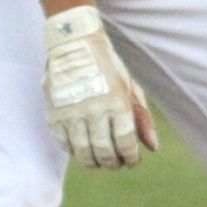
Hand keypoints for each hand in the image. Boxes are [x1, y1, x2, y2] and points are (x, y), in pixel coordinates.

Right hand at [43, 5, 158, 167]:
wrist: (73, 43)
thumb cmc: (107, 66)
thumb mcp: (129, 87)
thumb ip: (142, 117)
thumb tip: (152, 148)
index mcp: (117, 101)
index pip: (125, 142)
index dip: (131, 157)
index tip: (132, 161)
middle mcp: (94, 108)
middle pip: (104, 150)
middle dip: (113, 163)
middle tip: (116, 164)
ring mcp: (72, 112)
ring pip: (82, 151)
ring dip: (93, 162)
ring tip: (98, 162)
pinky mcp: (54, 112)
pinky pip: (63, 142)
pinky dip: (73, 151)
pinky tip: (80, 149)